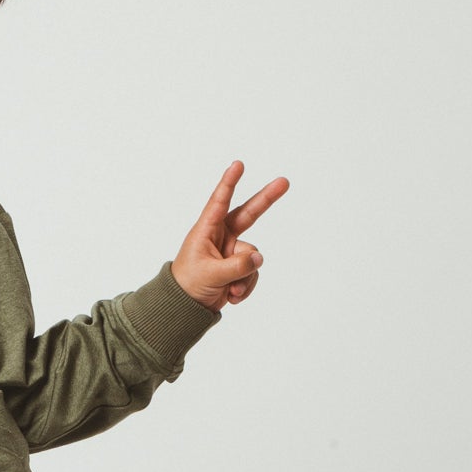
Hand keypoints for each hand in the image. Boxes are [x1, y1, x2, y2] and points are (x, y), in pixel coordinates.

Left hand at [171, 161, 288, 309]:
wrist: (187, 307)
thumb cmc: (188, 284)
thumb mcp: (211, 274)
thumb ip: (236, 266)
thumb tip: (259, 259)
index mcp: (206, 230)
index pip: (219, 201)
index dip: (229, 182)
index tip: (238, 164)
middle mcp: (221, 236)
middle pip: (248, 214)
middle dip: (266, 199)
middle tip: (284, 182)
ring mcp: (232, 251)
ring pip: (253, 257)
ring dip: (244, 276)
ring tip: (229, 289)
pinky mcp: (239, 267)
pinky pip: (252, 272)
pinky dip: (245, 286)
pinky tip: (232, 295)